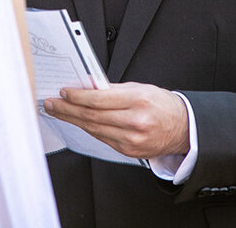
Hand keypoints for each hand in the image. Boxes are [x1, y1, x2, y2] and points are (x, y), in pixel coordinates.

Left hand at [43, 82, 189, 158]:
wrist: (183, 128)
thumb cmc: (162, 105)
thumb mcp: (140, 88)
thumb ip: (113, 89)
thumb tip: (87, 86)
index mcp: (138, 101)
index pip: (99, 99)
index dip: (77, 97)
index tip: (64, 92)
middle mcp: (135, 122)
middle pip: (92, 116)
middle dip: (67, 109)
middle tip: (51, 104)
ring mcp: (132, 139)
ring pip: (94, 129)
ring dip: (72, 120)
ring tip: (58, 112)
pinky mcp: (129, 150)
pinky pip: (102, 138)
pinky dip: (88, 129)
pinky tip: (77, 122)